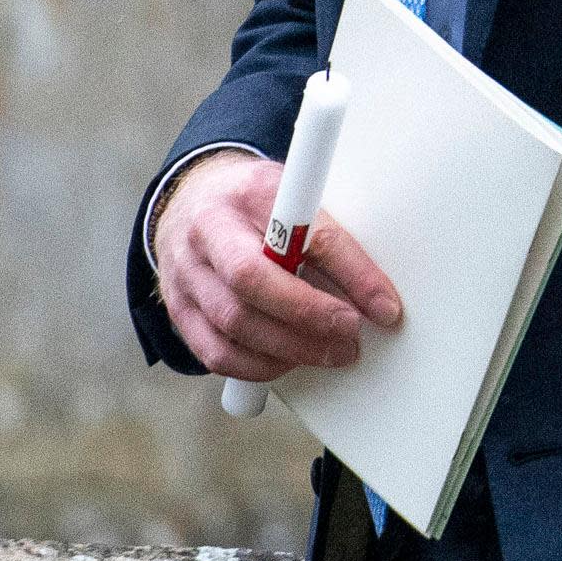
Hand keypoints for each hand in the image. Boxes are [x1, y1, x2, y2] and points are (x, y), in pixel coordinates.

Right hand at [155, 151, 401, 379]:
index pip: (304, 234)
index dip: (350, 274)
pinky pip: (214, 352)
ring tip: (329, 353)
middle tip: (350, 338)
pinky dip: (256, 367)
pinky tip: (286, 362)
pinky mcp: (177, 308)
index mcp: (251, 193)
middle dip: (310, 320)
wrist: (192, 201)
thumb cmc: (253, 204)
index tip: (384, 307)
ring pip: (233, 324)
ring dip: (289, 349)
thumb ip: (330, 241)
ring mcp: (185, 271)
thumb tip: (380, 302)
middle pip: (253, 283)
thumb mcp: (295, 199)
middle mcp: (208, 231)